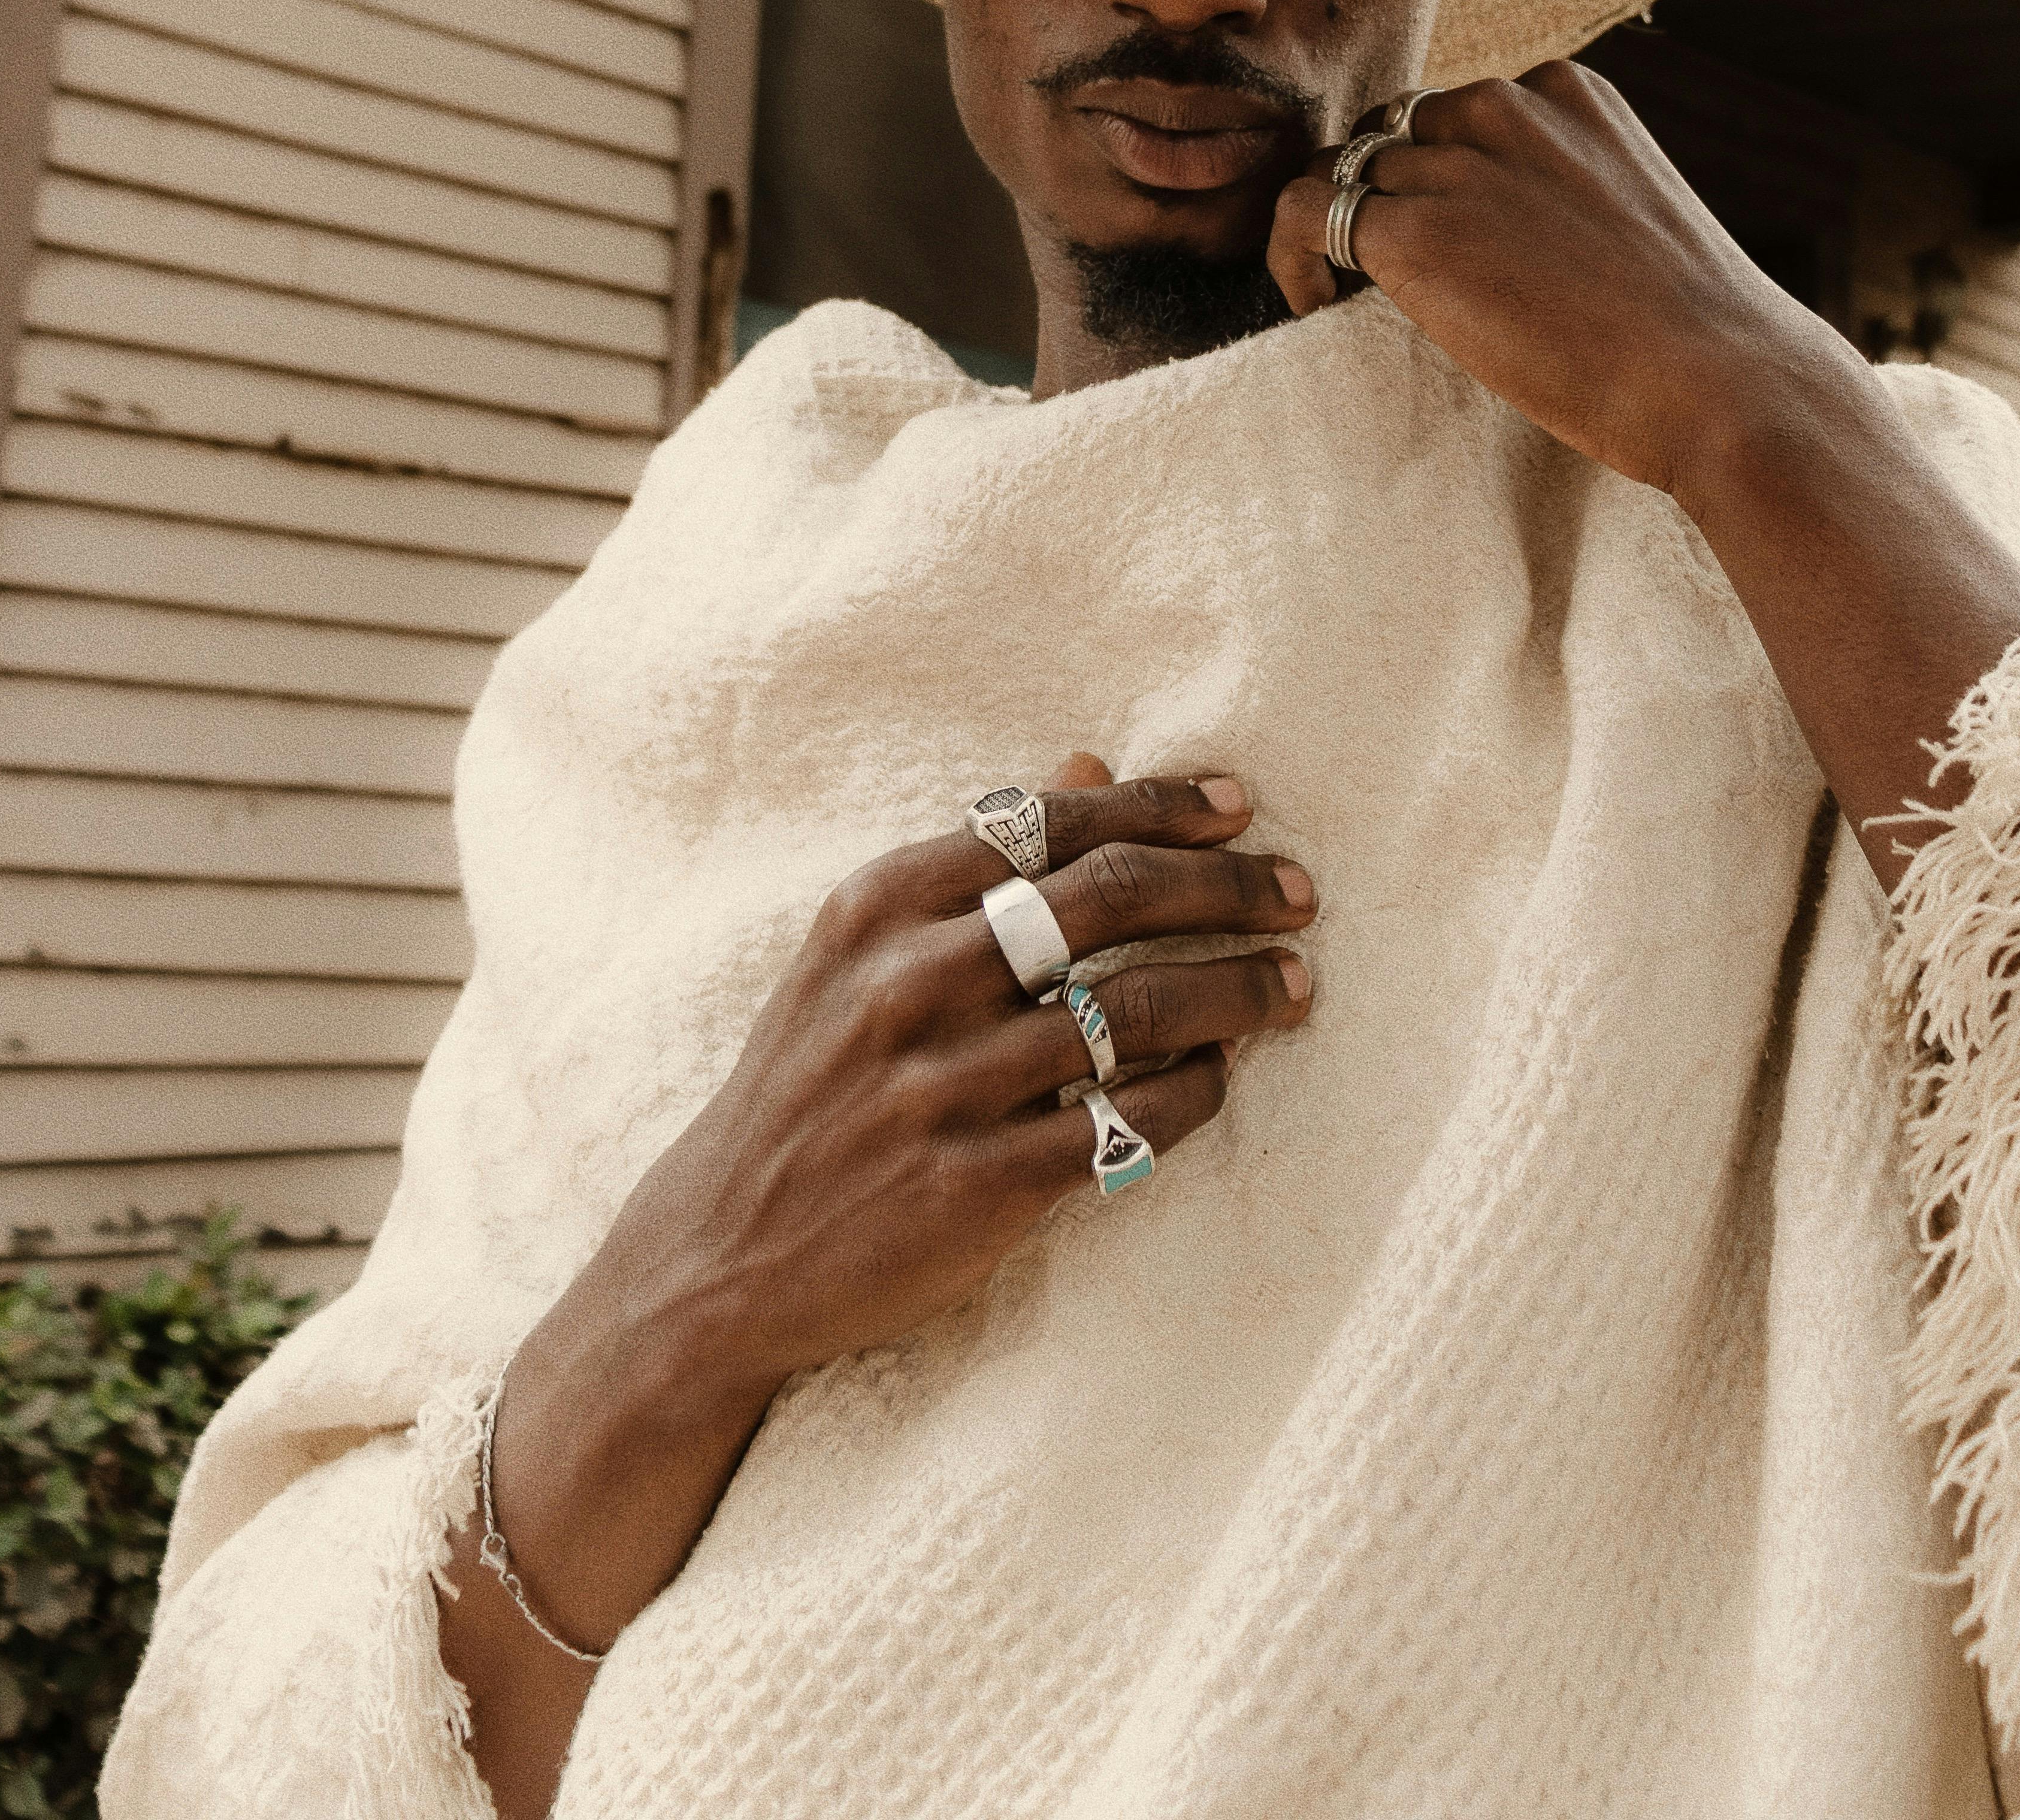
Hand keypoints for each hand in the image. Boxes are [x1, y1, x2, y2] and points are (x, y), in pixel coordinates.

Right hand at [622, 755, 1315, 1406]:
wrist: (719, 1256)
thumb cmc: (809, 1084)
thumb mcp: (861, 952)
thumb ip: (975, 861)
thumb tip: (1090, 763)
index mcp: (878, 907)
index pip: (1052, 824)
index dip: (1162, 806)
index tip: (1241, 806)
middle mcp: (908, 984)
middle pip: (1109, 901)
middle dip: (1227, 888)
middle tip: (1300, 892)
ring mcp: (942, 1089)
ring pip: (1136, 1012)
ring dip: (1238, 992)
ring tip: (1294, 985)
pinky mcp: (977, 1188)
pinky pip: (1124, 1125)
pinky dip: (1193, 1093)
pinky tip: (1219, 1077)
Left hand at [1269, 62, 1849, 496]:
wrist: (1719, 380)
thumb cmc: (1692, 332)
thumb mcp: (1629, 219)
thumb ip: (1559, 195)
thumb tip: (1498, 237)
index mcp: (1567, 90)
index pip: (1458, 114)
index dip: (1436, 178)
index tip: (1445, 245)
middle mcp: (1506, 103)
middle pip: (1396, 136)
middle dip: (1389, 198)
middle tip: (1390, 277)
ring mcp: (1457, 161)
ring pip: (1345, 172)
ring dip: (1344, 231)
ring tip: (1349, 297)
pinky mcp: (1413, 225)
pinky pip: (1301, 214)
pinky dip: (1290, 258)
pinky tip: (1316, 304)